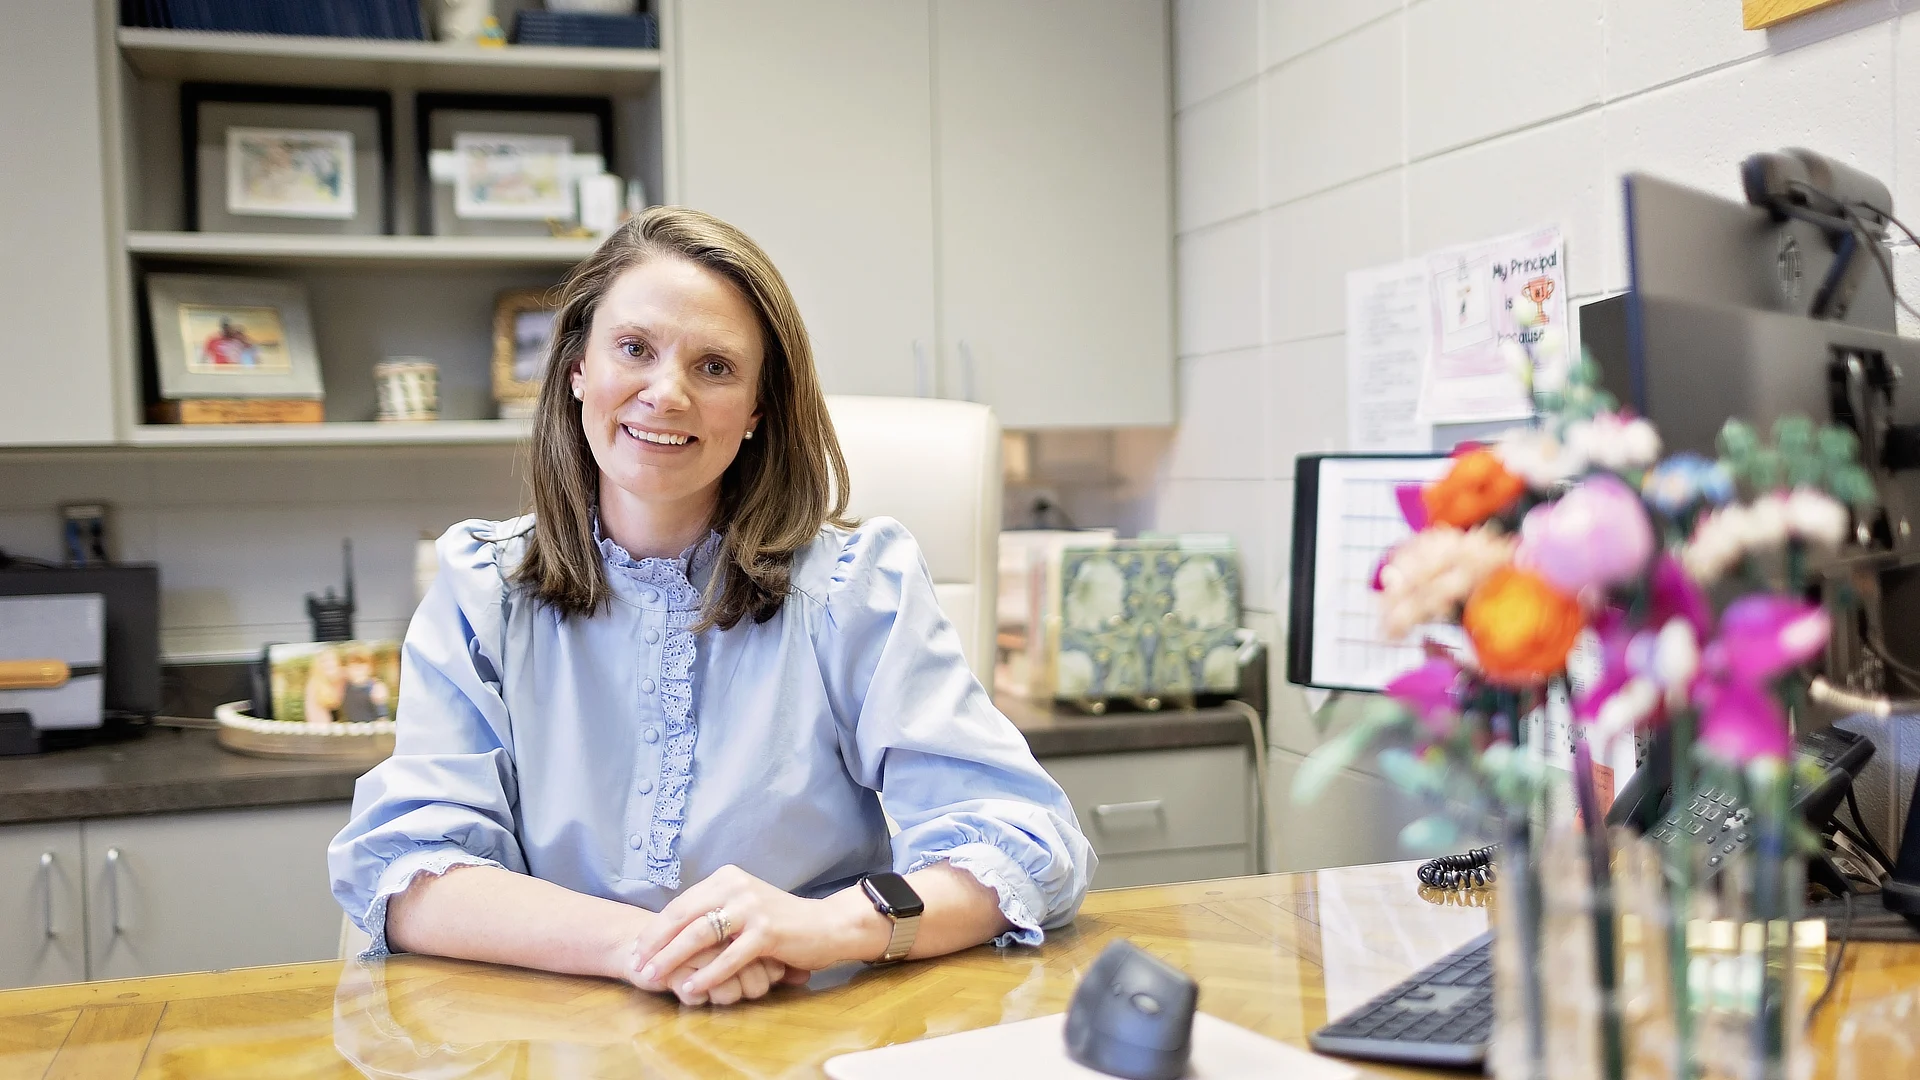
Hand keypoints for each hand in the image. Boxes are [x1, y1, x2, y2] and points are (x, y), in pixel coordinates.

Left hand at [628, 865, 885, 1000]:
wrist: (828, 926)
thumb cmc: (782, 921)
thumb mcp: (743, 907)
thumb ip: (714, 912)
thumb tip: (671, 932)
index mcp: (726, 879)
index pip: (681, 903)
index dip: (655, 928)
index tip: (637, 949)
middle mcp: (736, 887)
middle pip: (683, 916)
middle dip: (655, 943)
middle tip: (636, 965)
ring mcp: (752, 907)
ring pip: (700, 934)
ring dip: (672, 958)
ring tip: (655, 977)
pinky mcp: (767, 931)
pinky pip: (728, 956)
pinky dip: (707, 974)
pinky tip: (692, 987)